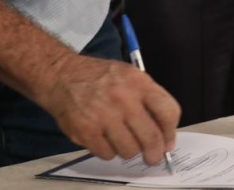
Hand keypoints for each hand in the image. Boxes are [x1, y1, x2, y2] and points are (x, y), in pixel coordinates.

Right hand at [40, 54, 180, 165]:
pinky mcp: (86, 130)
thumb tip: (164, 133)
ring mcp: (104, 115)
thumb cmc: (100, 78)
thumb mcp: (129, 76)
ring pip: (129, 150)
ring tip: (120, 138)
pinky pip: (108, 154)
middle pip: (151, 137)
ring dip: (128, 150)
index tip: (168, 142)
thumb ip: (148, 99)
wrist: (62, 76)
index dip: (171, 132)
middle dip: (154, 153)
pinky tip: (104, 138)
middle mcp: (123, 98)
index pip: (167, 111)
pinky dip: (108, 151)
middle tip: (152, 156)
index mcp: (138, 82)